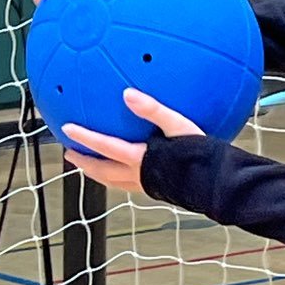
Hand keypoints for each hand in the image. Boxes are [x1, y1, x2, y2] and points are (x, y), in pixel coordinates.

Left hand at [61, 88, 203, 194]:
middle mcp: (138, 176)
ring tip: (89, 166)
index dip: (84, 137)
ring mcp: (147, 186)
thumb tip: (128, 93)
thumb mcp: (179, 125)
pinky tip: (125, 170)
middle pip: (103, 171)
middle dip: (84, 163)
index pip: (105, 147)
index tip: (66, 129)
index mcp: (140, 159)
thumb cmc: (202, 155)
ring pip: (113, 182)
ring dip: (98, 173)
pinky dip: (117, 177)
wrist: (218, 184)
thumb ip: (153, 109)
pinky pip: (128, 185)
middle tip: (70, 155)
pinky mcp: (157, 191)